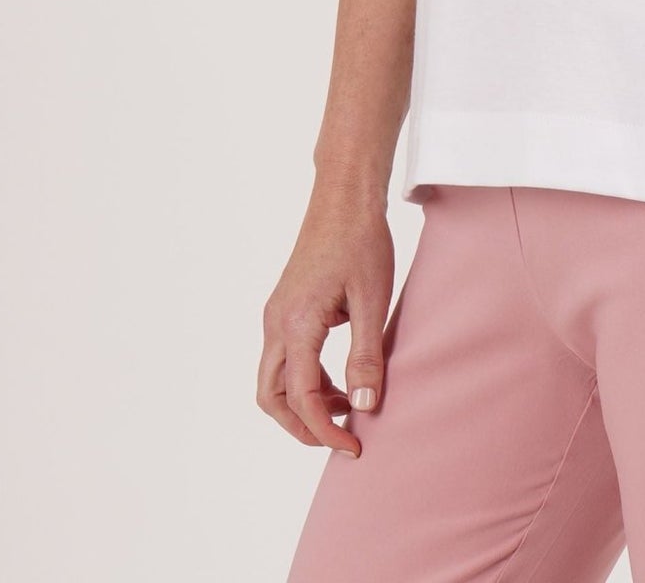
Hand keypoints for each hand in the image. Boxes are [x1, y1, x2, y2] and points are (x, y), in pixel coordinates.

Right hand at [257, 188, 394, 455]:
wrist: (344, 197)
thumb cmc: (362, 242)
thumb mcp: (372, 301)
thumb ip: (366, 356)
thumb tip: (364, 406)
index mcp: (297, 324)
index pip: (302, 398)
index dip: (325, 430)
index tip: (353, 447)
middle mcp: (276, 322)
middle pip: (272, 398)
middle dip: (301, 427)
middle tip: (339, 437)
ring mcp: (276, 314)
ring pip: (273, 380)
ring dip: (302, 404)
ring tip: (346, 407)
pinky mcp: (283, 307)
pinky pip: (284, 358)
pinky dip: (304, 379)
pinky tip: (339, 378)